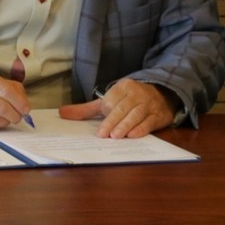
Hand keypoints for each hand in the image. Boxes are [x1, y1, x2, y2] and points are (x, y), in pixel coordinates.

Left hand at [59, 79, 177, 138]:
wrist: (161, 95)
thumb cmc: (128, 101)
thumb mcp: (108, 101)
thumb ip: (86, 109)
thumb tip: (62, 113)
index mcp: (123, 87)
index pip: (112, 100)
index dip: (105, 113)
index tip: (99, 129)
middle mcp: (136, 94)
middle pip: (122, 108)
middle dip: (112, 122)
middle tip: (103, 135)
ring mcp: (148, 104)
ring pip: (136, 114)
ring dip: (126, 125)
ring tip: (116, 136)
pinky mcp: (158, 115)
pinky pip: (150, 121)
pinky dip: (142, 128)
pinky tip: (133, 135)